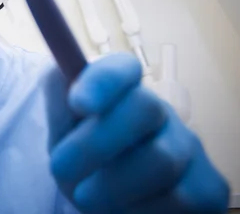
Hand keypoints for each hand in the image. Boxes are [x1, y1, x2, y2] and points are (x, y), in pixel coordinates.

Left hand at [46, 53, 229, 212]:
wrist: (108, 205)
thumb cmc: (82, 161)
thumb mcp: (61, 132)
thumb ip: (58, 100)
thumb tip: (59, 71)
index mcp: (123, 91)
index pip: (124, 68)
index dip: (104, 80)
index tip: (78, 103)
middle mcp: (160, 112)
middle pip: (145, 107)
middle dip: (96, 142)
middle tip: (59, 167)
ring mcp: (188, 147)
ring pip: (161, 159)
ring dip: (112, 186)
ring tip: (87, 197)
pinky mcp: (208, 187)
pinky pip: (179, 198)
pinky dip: (139, 210)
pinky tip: (123, 209)